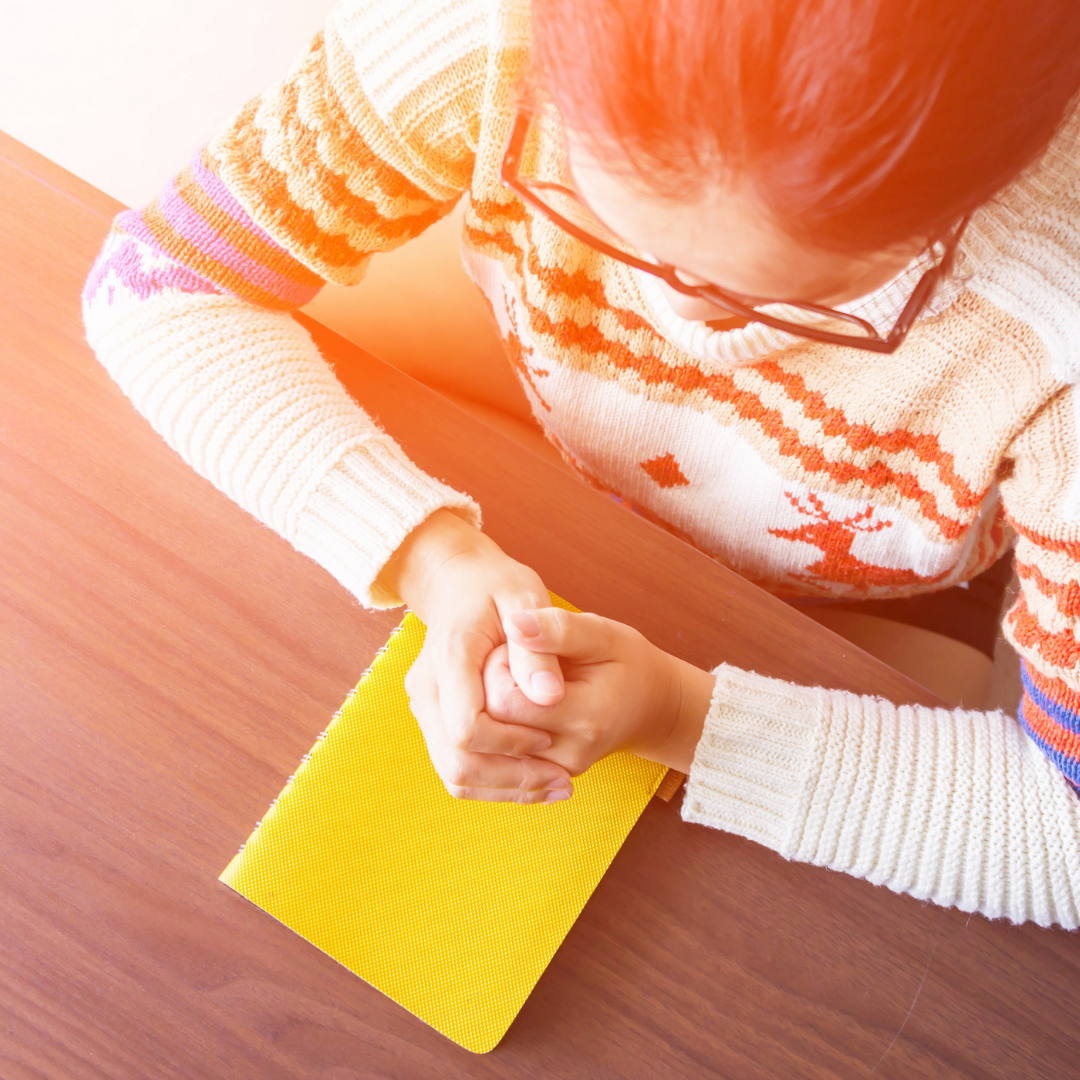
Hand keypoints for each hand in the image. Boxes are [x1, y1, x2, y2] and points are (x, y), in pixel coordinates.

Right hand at [378, 509, 573, 802]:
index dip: (513, 742)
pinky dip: (495, 782)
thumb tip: (550, 697)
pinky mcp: (431, 719)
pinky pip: (455, 767)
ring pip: (454, 772)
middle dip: (513, 777)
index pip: (468, 726)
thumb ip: (539, 646)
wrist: (457, 582)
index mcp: (450, 656)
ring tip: (557, 785)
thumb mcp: (525, 598)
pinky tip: (536, 778)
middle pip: (457, 760)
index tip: (551, 735)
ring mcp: (424, 706)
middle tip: (565, 780)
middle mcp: (426, 686)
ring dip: (506, 788)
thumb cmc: (498, 586)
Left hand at [483, 607, 715, 787]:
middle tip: (516, 660)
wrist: (650, 706)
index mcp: (585, 716)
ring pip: (493, 744)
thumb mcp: (602, 634)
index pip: (504, 701)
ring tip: (521, 682)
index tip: (517, 645)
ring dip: (494, 708)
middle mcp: (569, 753)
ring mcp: (556, 770)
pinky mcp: (545, 774)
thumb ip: (558, 628)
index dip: (498, 666)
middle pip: (492, 726)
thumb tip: (514, 623)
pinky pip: (501, 754)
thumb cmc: (627, 662)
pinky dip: (501, 726)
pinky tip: (523, 702)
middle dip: (490, 686)